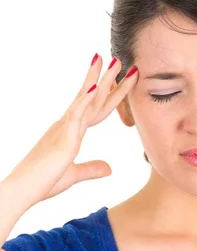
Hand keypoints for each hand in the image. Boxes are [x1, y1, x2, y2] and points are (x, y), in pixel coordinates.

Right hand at [4, 55, 138, 206]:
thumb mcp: (73, 175)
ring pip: (86, 100)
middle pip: (93, 99)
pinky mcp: (62, 139)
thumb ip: (91, 169)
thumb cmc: (42, 182)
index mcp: (70, 132)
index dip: (108, 95)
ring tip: (113, 61)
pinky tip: (95, 87)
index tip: (119, 79)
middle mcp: (67, 125)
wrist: (22, 190)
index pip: (95, 110)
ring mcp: (65, 129)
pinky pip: (75, 116)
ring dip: (101, 80)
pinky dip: (85, 101)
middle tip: (119, 60)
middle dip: (108, 80)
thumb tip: (109, 169)